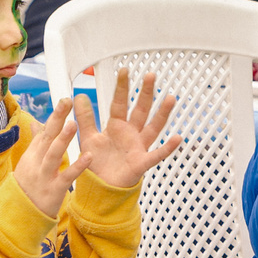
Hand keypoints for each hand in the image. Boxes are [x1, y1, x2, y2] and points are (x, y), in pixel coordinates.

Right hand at [13, 97, 85, 215]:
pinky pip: (66, 176)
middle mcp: (37, 162)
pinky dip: (77, 166)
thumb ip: (37, 142)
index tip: (64, 99)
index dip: (55, 115)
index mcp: (34, 154)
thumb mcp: (29, 162)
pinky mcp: (53, 190)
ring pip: (53, 154)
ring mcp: (44, 175)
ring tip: (74, 124)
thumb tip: (36, 123)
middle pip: (47, 137)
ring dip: (63, 139)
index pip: (45, 131)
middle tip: (67, 101)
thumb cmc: (28, 186)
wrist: (19, 215)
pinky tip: (89, 156)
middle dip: (57, 119)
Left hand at [75, 67, 181, 188]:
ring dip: (162, 114)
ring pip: (153, 128)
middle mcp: (131, 134)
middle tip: (151, 75)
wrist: (99, 188)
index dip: (122, 87)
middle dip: (145, 93)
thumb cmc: (97, 163)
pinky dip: (167, 148)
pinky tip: (178, 138)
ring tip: (171, 99)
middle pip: (140, 110)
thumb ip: (85, 118)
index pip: (120, 102)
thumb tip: (79, 96)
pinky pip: (156, 155)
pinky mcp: (141, 163)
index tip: (125, 70)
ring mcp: (138, 147)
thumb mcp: (88, 138)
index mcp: (117, 126)